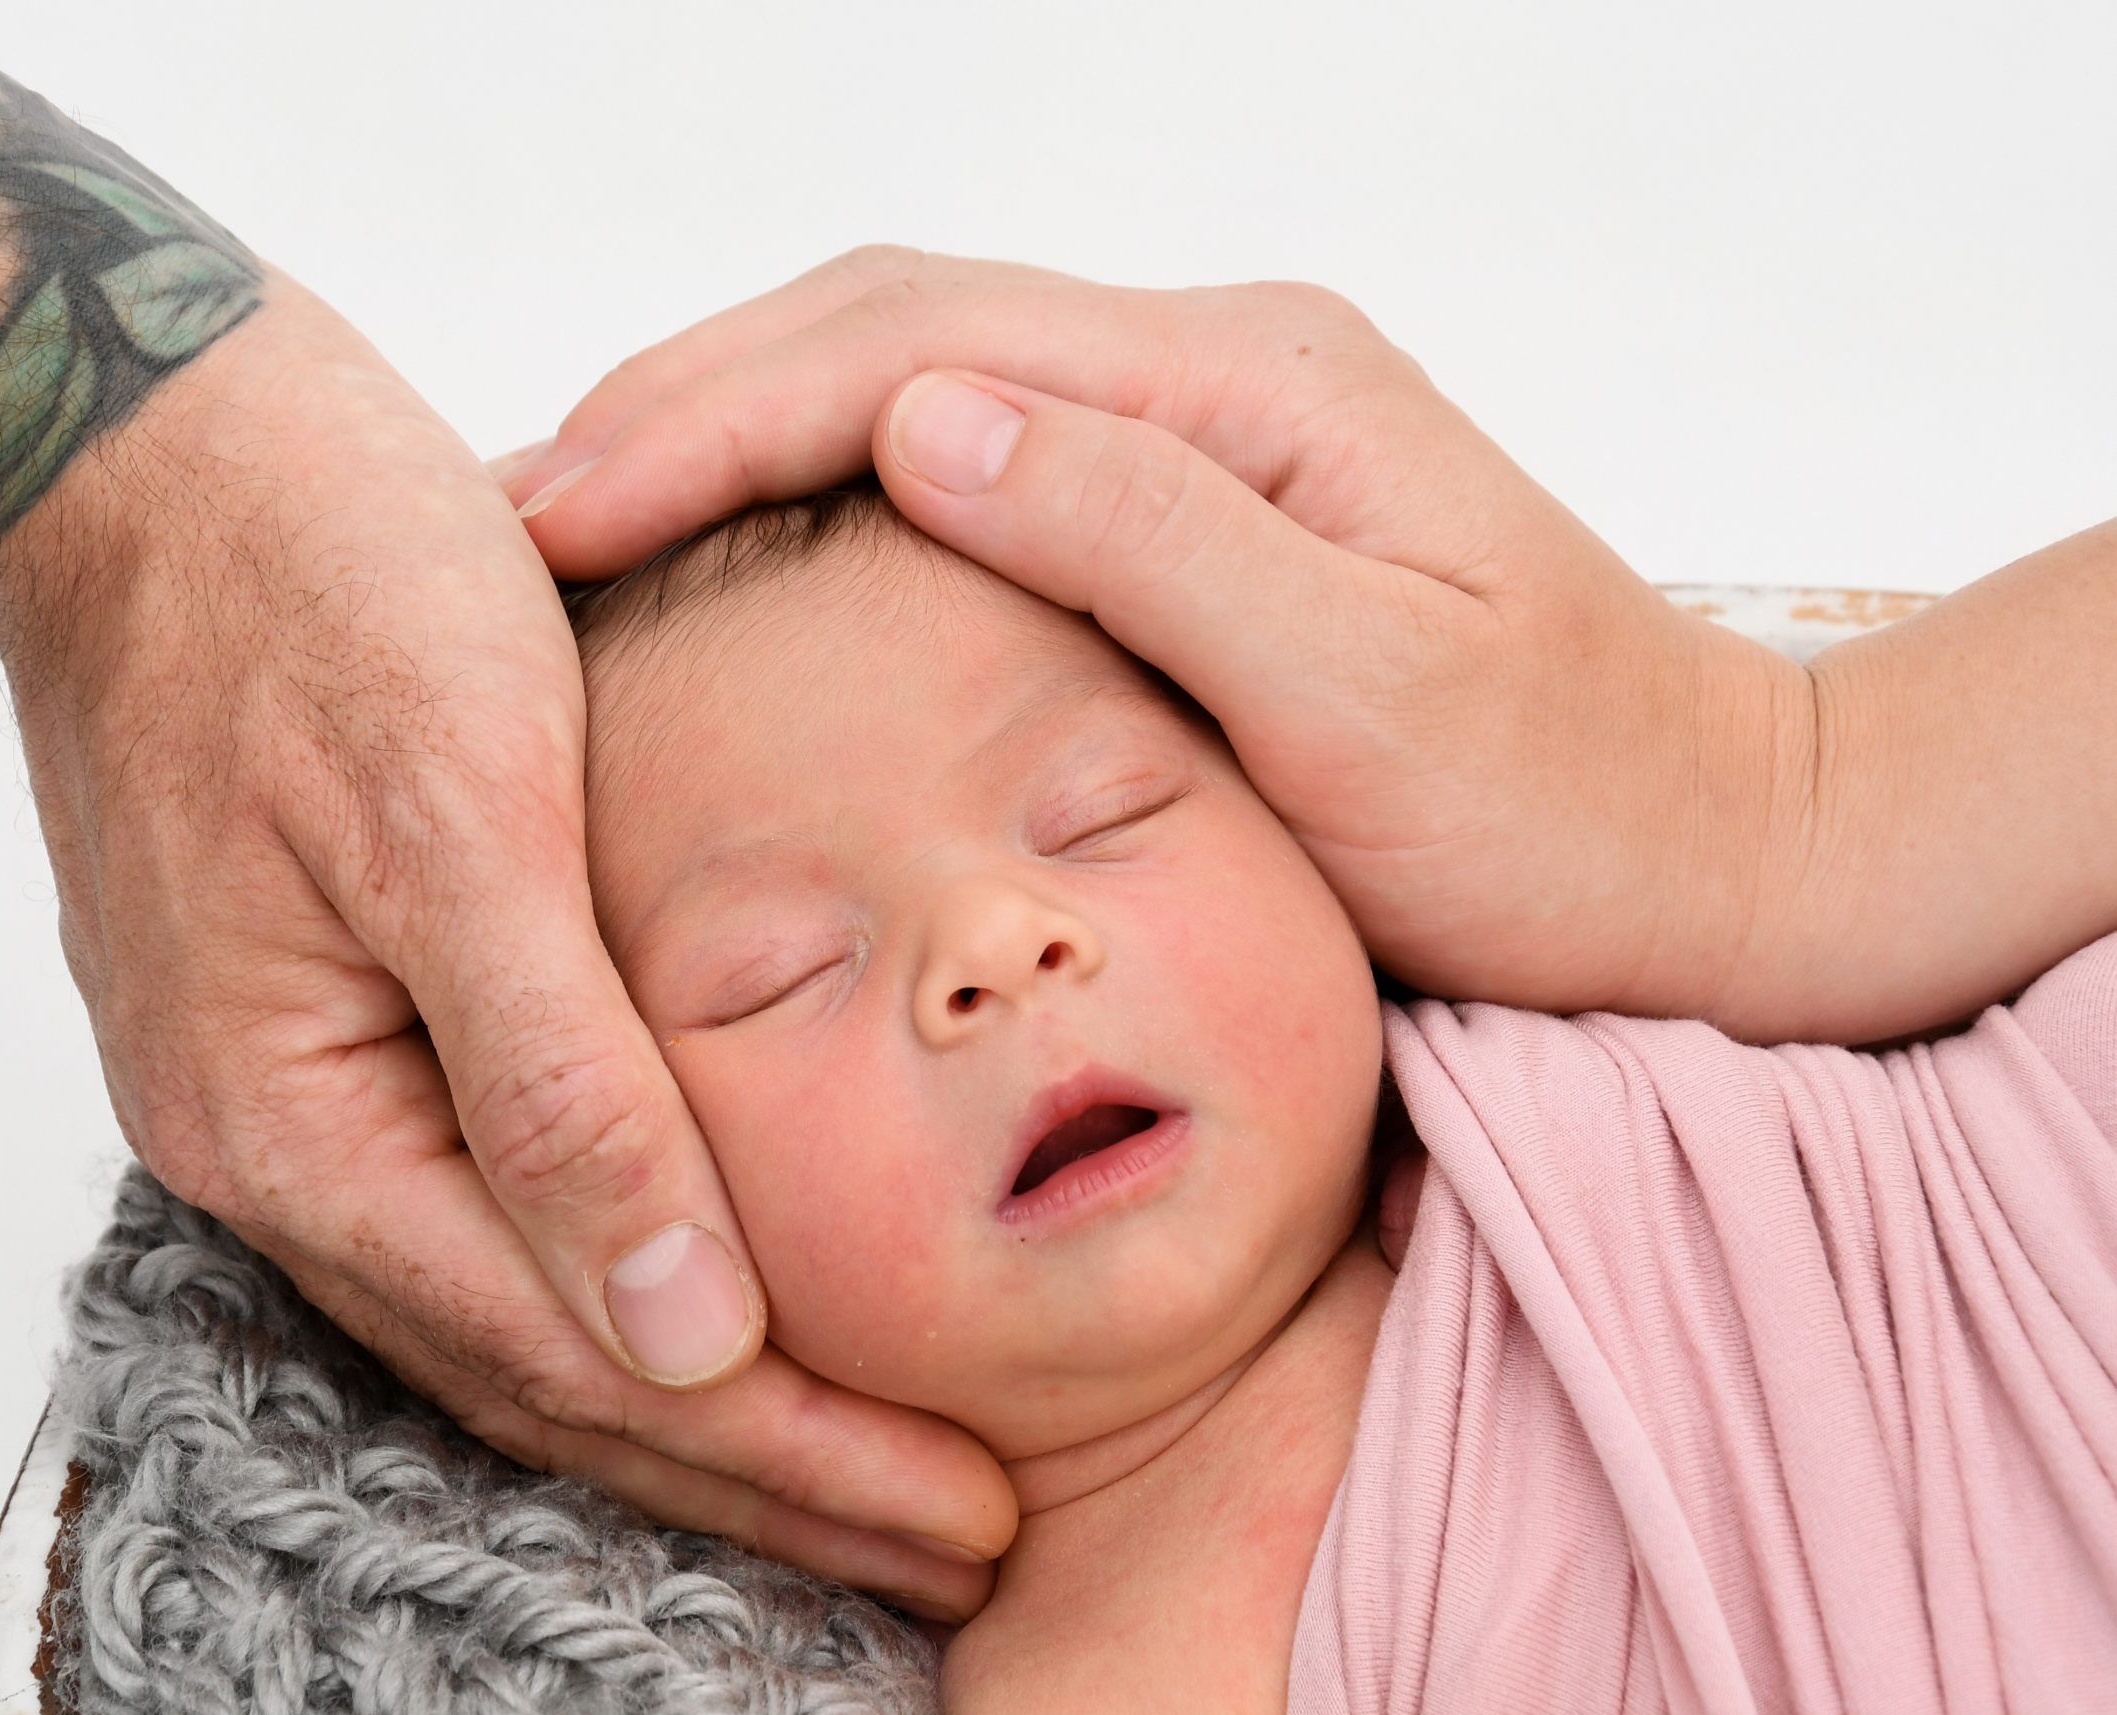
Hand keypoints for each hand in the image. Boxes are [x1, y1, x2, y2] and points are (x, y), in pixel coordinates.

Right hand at [0, 276, 1015, 1616]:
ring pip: (515, 1319)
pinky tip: (713, 1308)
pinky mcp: (317, 1031)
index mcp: (300, 1122)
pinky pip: (480, 1221)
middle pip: (547, 1382)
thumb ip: (562, 1085)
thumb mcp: (457, 807)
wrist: (140, 436)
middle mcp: (275, 1151)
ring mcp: (284, 1096)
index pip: (582, 1361)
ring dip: (701, 1406)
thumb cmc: (311, 573)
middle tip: (961, 1546)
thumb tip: (684, 1338)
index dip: (788, 1454)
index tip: (967, 1513)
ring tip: (873, 1473)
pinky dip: (615, 1288)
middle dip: (764, 1478)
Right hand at [503, 249, 1810, 1032]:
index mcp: (1242, 387)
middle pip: (884, 329)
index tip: (550, 509)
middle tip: (509, 511)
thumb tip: (918, 419)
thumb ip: (1152, 540)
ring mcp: (1200, 443)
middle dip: (681, 405)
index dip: (709, 418)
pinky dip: (817, 504)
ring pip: (907, 390)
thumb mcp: (1371, 698)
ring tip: (573, 530)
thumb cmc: (1571, 820)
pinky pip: (961, 472)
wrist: (1725, 866)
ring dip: (730, 440)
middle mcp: (1210, 378)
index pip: (912, 346)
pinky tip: (734, 573)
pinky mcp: (1191, 527)